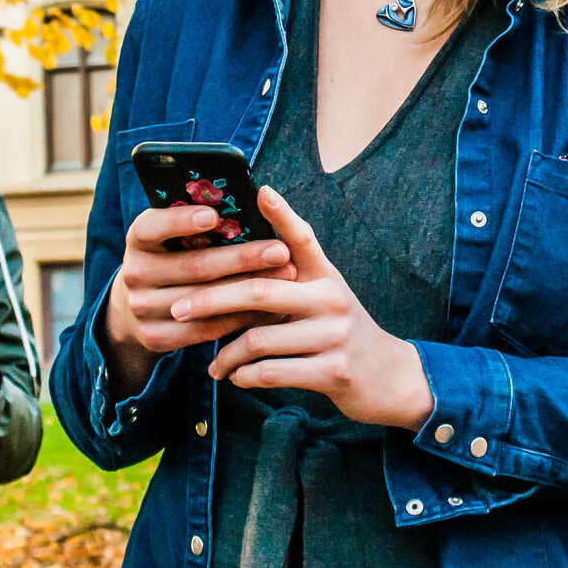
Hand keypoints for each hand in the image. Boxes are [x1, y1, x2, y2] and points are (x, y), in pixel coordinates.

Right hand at [102, 202, 296, 396]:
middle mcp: (134, 273)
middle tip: (280, 250)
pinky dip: (240, 318)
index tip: (214, 215)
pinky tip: (270, 307)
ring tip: (287, 277)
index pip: (153, 226)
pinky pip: (205, 330)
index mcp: (138, 238)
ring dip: (250, 289)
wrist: (140, 306)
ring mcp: (142, 308)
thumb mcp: (173, 235)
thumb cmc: (173, 256)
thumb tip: (254, 200)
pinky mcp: (155, 337)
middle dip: (242, 258)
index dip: (181, 221)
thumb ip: (200, 221)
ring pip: (204, 301)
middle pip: (193, 266)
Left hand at [188, 186, 432, 430]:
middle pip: (259, 291)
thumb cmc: (340, 334)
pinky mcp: (333, 372)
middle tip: (179, 308)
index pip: (303, 237)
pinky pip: (272, 372)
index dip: (282, 213)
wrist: (388, 378)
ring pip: (259, 339)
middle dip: (211, 300)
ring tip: (213, 365)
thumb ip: (289, 282)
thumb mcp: (323, 299)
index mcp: (327, 276)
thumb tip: (233, 271)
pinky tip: (236, 378)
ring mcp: (334, 335)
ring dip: (226, 355)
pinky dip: (245, 377)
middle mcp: (332, 299)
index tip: (260, 189)